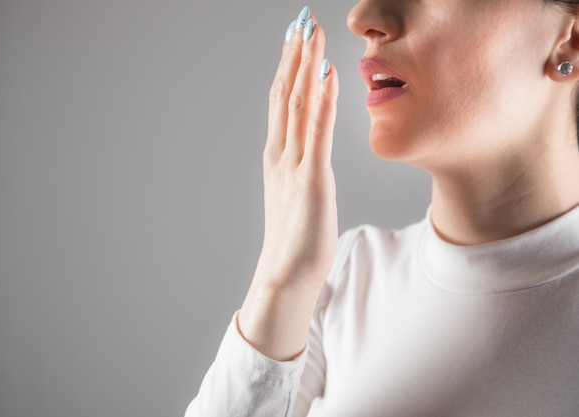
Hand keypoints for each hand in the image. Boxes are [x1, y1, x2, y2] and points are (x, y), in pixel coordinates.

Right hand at [238, 10, 339, 360]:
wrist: (286, 272)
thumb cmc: (294, 235)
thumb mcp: (293, 191)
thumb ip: (298, 164)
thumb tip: (306, 144)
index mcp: (277, 155)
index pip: (281, 102)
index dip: (287, 67)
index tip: (294, 38)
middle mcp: (281, 154)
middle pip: (285, 94)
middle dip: (293, 56)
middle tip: (299, 21)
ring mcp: (294, 165)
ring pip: (296, 106)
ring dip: (304, 67)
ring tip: (309, 33)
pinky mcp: (311, 180)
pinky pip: (316, 133)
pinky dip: (321, 101)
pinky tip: (326, 75)